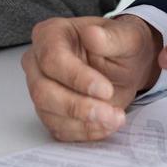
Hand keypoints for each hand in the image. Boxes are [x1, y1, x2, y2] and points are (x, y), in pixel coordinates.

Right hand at [22, 15, 162, 141]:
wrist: (125, 66)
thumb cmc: (120, 47)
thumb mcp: (127, 37)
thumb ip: (112, 37)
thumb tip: (93, 35)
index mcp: (50, 35)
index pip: (52, 59)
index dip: (77, 78)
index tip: (105, 90)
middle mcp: (38, 62)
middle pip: (42, 91)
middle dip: (77, 107)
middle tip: (109, 112)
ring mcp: (41, 89)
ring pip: (48, 113)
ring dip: (83, 122)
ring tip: (115, 118)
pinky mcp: (49, 112)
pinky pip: (58, 129)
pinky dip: (84, 132)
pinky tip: (106, 124)